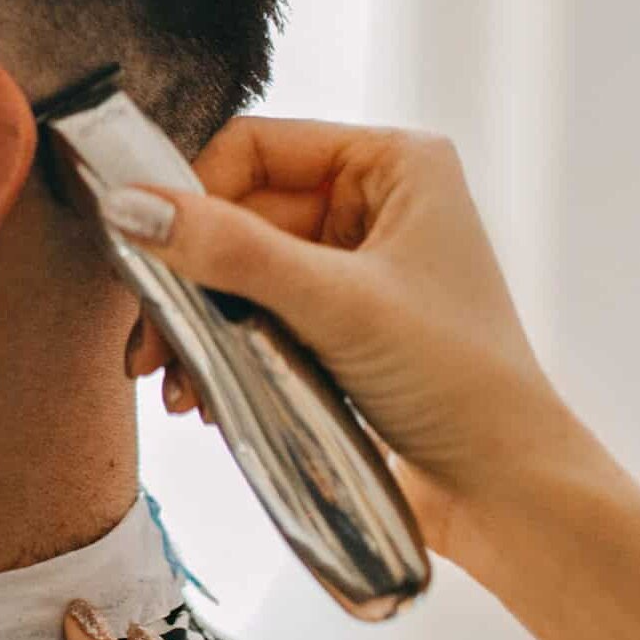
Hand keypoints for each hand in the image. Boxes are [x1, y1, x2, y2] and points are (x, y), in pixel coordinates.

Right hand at [113, 117, 603, 562]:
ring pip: (241, 271)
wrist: (508, 492)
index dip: (194, 194)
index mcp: (394, 164)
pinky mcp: (342, 323)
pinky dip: (224, 351)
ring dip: (199, 325)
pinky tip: (205, 397)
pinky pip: (259, 315)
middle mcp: (376, 202)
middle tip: (150, 344)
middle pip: (239, 214)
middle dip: (189, 281)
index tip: (145, 250)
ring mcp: (358, 265)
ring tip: (176, 386)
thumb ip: (232, 252)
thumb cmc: (458, 381)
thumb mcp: (336, 306)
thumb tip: (131, 207)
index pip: (257, 147)